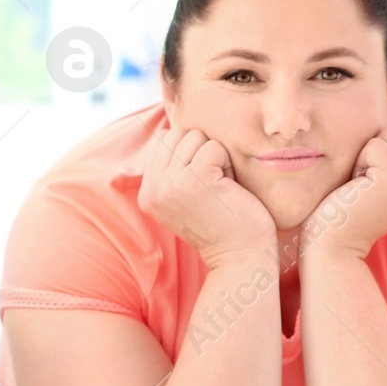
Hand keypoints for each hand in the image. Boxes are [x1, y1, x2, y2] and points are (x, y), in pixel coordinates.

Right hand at [111, 125, 275, 269]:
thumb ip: (171, 169)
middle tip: (213, 185)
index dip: (189, 154)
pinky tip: (228, 187)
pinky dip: (227, 162)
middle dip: (201, 151)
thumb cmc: (222, 223)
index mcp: (147, 193)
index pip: (162, 141)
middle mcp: (153, 189)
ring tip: (220, 187)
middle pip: (177, 134)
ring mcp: (171, 184)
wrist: (240, 256)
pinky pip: (213, 146)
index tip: (201, 186)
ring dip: (215, 157)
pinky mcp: (194, 179)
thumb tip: (170, 129)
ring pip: (194, 136)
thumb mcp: (184, 197)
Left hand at [305, 122, 386, 260]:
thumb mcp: (374, 179)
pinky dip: (359, 160)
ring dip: (365, 154)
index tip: (370, 174)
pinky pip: (375, 144)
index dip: (386, 143)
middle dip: (375, 148)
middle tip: (362, 182)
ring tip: (359, 184)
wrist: (332, 246)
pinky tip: (355, 186)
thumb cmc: (342, 211)